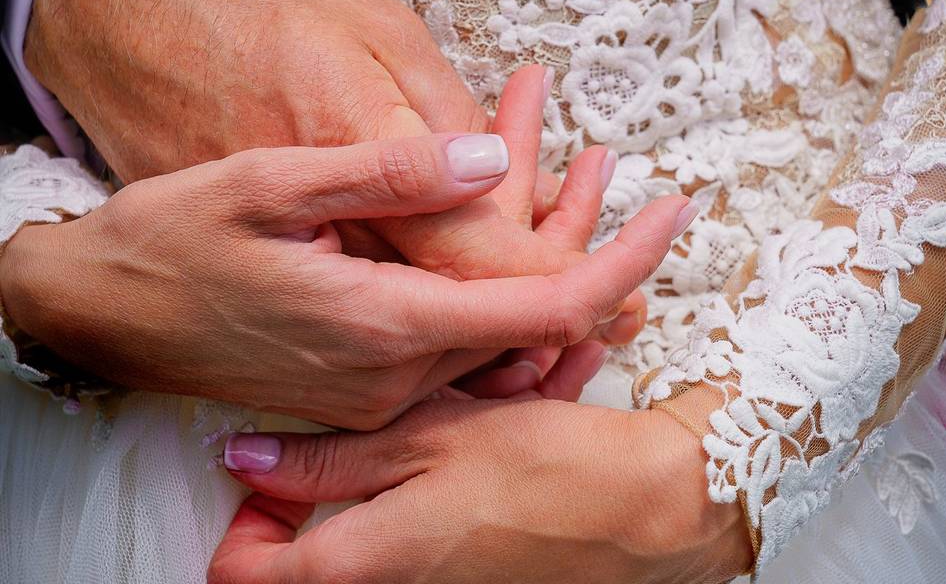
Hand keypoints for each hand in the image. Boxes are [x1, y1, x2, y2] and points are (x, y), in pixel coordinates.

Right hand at [0, 131, 691, 428]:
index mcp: (385, 324)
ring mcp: (380, 393)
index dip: (623, 262)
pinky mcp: (363, 390)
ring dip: (547, 271)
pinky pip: (461, 351)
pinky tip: (515, 245)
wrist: (103, 313)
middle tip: (614, 172)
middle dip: (590, 252)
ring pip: (499, 336)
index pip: (545, 306)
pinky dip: (501, 299)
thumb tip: (493, 160)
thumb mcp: (267, 185)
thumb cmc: (172, 243)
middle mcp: (395, 376)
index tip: (676, 214)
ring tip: (580, 188)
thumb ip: (384, 176)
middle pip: (533, 322)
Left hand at [210, 394, 752, 582]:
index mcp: (359, 566)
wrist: (648, 512)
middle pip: (309, 563)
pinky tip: (478, 454)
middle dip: (323, 496)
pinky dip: (433, 499)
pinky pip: (421, 547)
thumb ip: (328, 460)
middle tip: (363, 444)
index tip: (274, 475)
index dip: (247, 521)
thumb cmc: (547, 471)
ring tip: (443, 433)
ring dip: (389, 488)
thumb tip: (246, 463)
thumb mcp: (428, 440)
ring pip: (370, 544)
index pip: (241, 574)